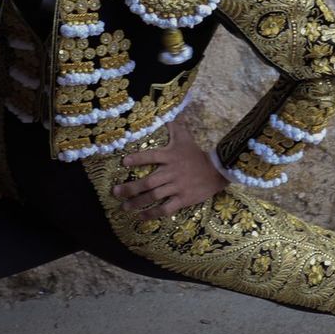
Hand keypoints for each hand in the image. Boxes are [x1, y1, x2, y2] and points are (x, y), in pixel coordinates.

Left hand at [112, 116, 227, 217]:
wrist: (218, 170)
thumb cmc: (198, 154)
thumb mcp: (185, 138)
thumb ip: (174, 127)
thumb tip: (166, 116)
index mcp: (170, 156)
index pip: (151, 156)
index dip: (138, 158)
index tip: (124, 162)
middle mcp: (172, 172)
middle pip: (148, 182)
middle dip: (130, 188)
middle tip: (116, 192)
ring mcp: (177, 187)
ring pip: (154, 196)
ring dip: (137, 202)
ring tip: (124, 206)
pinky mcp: (184, 199)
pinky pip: (166, 208)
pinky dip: (152, 214)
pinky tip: (141, 217)